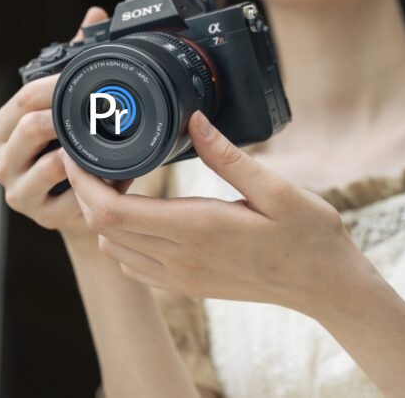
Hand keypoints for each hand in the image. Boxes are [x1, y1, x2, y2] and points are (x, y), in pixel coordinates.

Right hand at [0, 6, 131, 242]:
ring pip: (50, 163)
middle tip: (101, 107)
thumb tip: (94, 15)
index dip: (52, 85)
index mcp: (4, 128)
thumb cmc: (72, 151)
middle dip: (66, 115)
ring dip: (85, 152)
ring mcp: (19, 190)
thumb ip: (73, 60)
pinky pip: (72, 194)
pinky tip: (115, 173)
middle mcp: (3, 159)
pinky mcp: (42, 217)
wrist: (82, 211)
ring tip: (110, 142)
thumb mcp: (67, 105)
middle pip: (30, 127)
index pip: (22, 98)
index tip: (84, 76)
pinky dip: (97, 180)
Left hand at [61, 110, 368, 315]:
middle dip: (86, 192)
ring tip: (114, 178)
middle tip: (91, 155)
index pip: (113, 211)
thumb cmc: (308, 234)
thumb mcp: (277, 188)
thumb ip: (228, 156)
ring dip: (102, 215)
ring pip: (113, 248)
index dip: (84, 182)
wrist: (326, 286)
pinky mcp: (187, 285)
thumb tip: (194, 118)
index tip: (78, 151)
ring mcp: (181, 276)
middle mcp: (180, 258)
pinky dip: (120, 239)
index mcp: (196, 229)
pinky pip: (134, 266)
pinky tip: (139, 212)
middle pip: (103, 228)